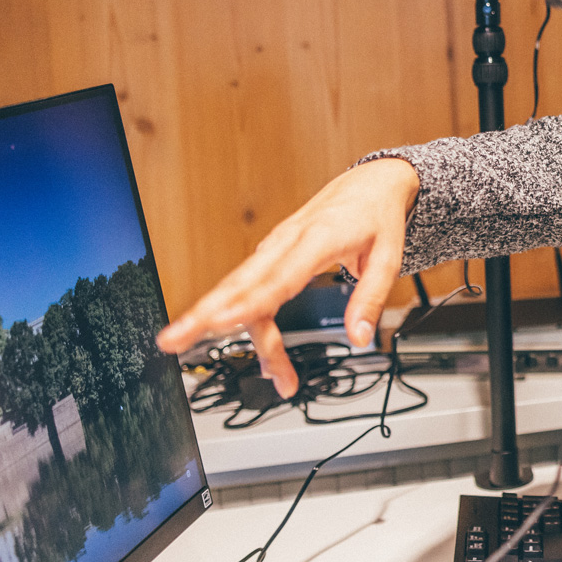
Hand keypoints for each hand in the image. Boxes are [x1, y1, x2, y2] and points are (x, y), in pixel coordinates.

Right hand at [155, 158, 421, 397]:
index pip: (276, 276)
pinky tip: (268, 354)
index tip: (219, 323)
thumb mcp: (389, 256)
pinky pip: (252, 290)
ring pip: (241, 291)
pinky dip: (253, 322)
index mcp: (317, 238)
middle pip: (238, 283)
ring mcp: (275, 248)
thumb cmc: (376, 215)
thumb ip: (370, 298)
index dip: (246, 302)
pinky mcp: (272, 255)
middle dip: (203, 315)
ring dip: (241, 334)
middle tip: (172, 342)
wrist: (371, 183)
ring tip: (275, 379)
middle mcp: (286, 242)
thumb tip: (358, 337)